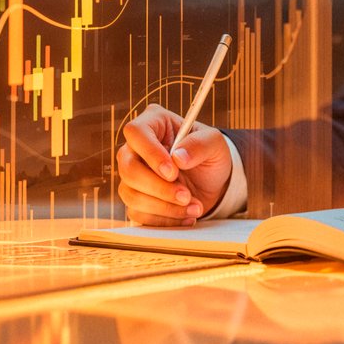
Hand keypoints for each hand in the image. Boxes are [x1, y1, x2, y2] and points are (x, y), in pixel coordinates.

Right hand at [116, 103, 234, 224]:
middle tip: (186, 196)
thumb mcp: (215, 144)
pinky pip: (138, 214)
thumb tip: (178, 157)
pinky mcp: (135, 199)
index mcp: (153, 123)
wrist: (212, 182)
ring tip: (194, 207)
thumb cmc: (210, 155)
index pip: (136, 133)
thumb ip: (200, 145)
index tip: (172, 172)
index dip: (150, 154)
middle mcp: (136, 148)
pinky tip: (185, 215)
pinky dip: (164, 219)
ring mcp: (132, 175)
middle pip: (128, 168)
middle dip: (159, 188)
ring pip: (131, 194)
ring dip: (164, 207)